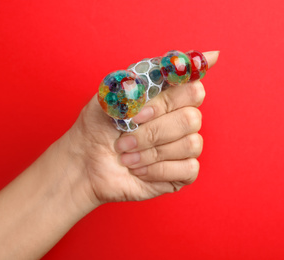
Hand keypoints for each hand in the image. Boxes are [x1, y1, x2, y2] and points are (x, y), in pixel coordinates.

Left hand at [57, 51, 218, 210]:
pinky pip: (188, 168)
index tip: (197, 66)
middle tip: (124, 137)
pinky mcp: (183, 171)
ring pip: (191, 144)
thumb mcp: (110, 97)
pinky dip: (158, 170)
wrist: (86, 163)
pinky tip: (139, 169)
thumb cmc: (98, 127)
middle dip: (154, 130)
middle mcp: (179, 117)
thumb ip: (138, 80)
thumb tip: (159, 66)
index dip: (189, 79)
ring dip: (151, 152)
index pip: (192, 81)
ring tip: (126, 156)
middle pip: (192, 117)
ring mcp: (184, 144)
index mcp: (165, 95)